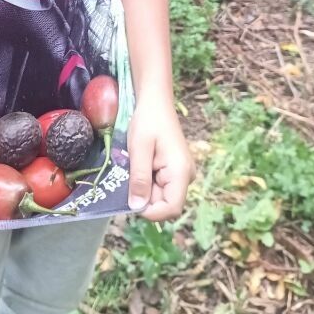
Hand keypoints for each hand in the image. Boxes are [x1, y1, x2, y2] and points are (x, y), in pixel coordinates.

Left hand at [126, 98, 194, 221]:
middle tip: (128, 177)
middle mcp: (186, 177)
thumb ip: (139, 179)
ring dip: (143, 188)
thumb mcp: (139, 149)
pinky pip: (159, 186)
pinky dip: (146, 181)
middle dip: (144, 197)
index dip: (150, 212)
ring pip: (160, 196)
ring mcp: (181, 174)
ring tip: (133, 167)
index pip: (171, 209)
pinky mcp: (174, 171)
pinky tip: (138, 166)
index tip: (130, 199)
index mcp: (181, 172)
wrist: (155, 101)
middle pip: (164, 204)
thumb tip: (137, 208)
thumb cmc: (148, 120)